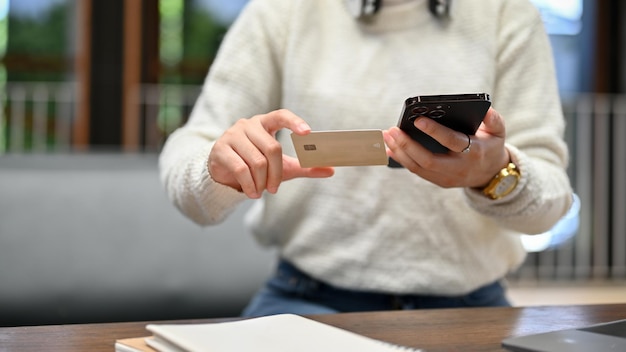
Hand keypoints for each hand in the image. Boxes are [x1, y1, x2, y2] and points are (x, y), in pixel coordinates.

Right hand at [208, 109, 334, 197]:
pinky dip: (250, 185)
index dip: (294, 122)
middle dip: (276, 173)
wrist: (224, 172)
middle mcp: (248, 125)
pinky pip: (241, 169)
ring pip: (257, 161)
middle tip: (275, 188)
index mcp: (265, 122)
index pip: (281, 115)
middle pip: (272, 148)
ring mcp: (232, 135)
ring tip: (261, 192)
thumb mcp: (282, 166)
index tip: (308, 132)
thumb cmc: (256, 165)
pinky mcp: (220, 149)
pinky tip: (252, 193)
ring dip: (262, 182)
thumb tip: (331, 171)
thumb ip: (304, 166)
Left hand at [383, 108, 509, 187]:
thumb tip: (485, 109)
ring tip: (387, 136)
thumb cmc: (491, 146)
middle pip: (427, 160)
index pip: (452, 142)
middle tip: (392, 130)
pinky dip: (401, 159)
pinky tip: (390, 148)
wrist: (491, 174)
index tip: (418, 120)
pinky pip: (416, 171)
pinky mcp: (439, 181)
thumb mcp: (499, 132)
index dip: (434, 131)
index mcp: (474, 152)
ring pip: (418, 168)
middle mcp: (458, 168)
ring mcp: (447, 178)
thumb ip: (493, 120)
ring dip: (400, 152)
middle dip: (407, 145)